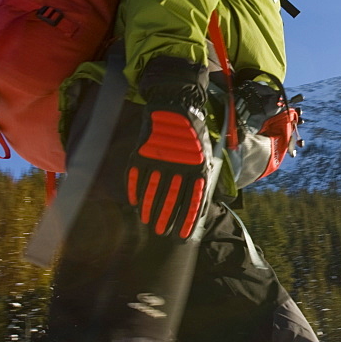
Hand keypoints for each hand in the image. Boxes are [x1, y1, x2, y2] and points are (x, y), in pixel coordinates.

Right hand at [127, 61, 210, 238]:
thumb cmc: (194, 134)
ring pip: (153, 192)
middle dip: (166, 220)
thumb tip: (201, 207)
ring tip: (148, 223)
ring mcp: (159, 160)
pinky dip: (136, 192)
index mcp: (197, 168)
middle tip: (161, 234)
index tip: (182, 236)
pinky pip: (137, 178)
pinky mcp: (142, 153)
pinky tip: (135, 204)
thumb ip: (201, 180)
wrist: (177, 105)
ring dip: (150, 210)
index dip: (187, 220)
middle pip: (171, 200)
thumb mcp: (205, 156)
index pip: (192, 200)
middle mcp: (178, 166)